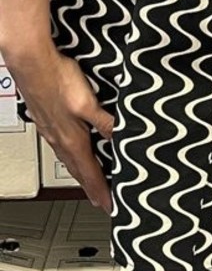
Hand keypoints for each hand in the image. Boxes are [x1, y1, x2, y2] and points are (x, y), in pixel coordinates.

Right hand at [4, 43, 113, 210]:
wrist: (31, 64)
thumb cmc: (58, 80)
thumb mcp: (88, 102)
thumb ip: (104, 121)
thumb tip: (121, 138)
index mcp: (72, 139)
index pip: (90, 173)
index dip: (100, 190)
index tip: (108, 206)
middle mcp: (60, 140)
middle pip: (78, 170)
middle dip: (90, 187)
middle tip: (100, 201)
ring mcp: (51, 131)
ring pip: (69, 159)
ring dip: (80, 173)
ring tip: (88, 182)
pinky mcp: (47, 120)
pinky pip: (62, 146)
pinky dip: (71, 156)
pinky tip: (72, 151)